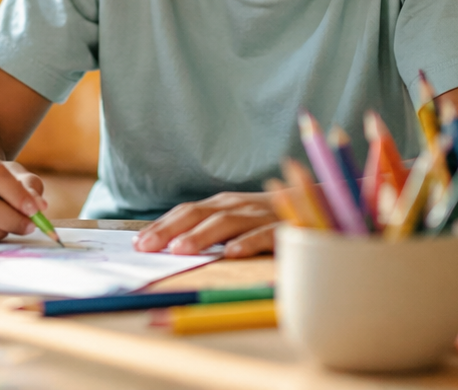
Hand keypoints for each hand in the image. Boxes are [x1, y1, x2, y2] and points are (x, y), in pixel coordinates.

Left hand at [134, 192, 278, 257]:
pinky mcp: (284, 228)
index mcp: (222, 204)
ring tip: (180, 250)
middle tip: (147, 247)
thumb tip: (170, 247)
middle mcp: (238, 205)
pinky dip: (248, 242)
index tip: (138, 243)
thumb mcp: (236, 220)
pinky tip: (232, 253)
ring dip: (202, 235)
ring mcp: (260, 215)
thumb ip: (209, 231)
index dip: (161, 226)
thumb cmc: (267, 220)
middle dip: (170, 229)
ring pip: (227, 222)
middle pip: (199, 214)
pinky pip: (265, 234)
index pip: (186, 212)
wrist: (318, 205)